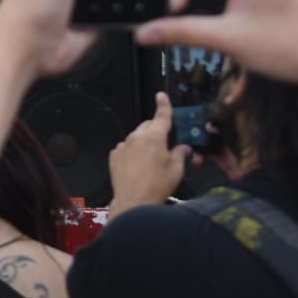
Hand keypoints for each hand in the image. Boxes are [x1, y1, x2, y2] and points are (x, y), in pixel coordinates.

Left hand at [107, 92, 191, 216]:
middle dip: (157, 132)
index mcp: (154, 137)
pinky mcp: (114, 155)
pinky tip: (139, 167)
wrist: (134, 201)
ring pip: (137, 137)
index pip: (161, 116)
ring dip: (145, 143)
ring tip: (151, 162)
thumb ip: (180, 153)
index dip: (163, 105)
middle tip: (166, 146)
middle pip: (148, 126)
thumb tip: (183, 148)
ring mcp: (123, 146)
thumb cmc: (156, 187)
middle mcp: (136, 138)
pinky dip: (133, 152)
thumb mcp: (176, 169)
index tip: (161, 96)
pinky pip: (126, 148)